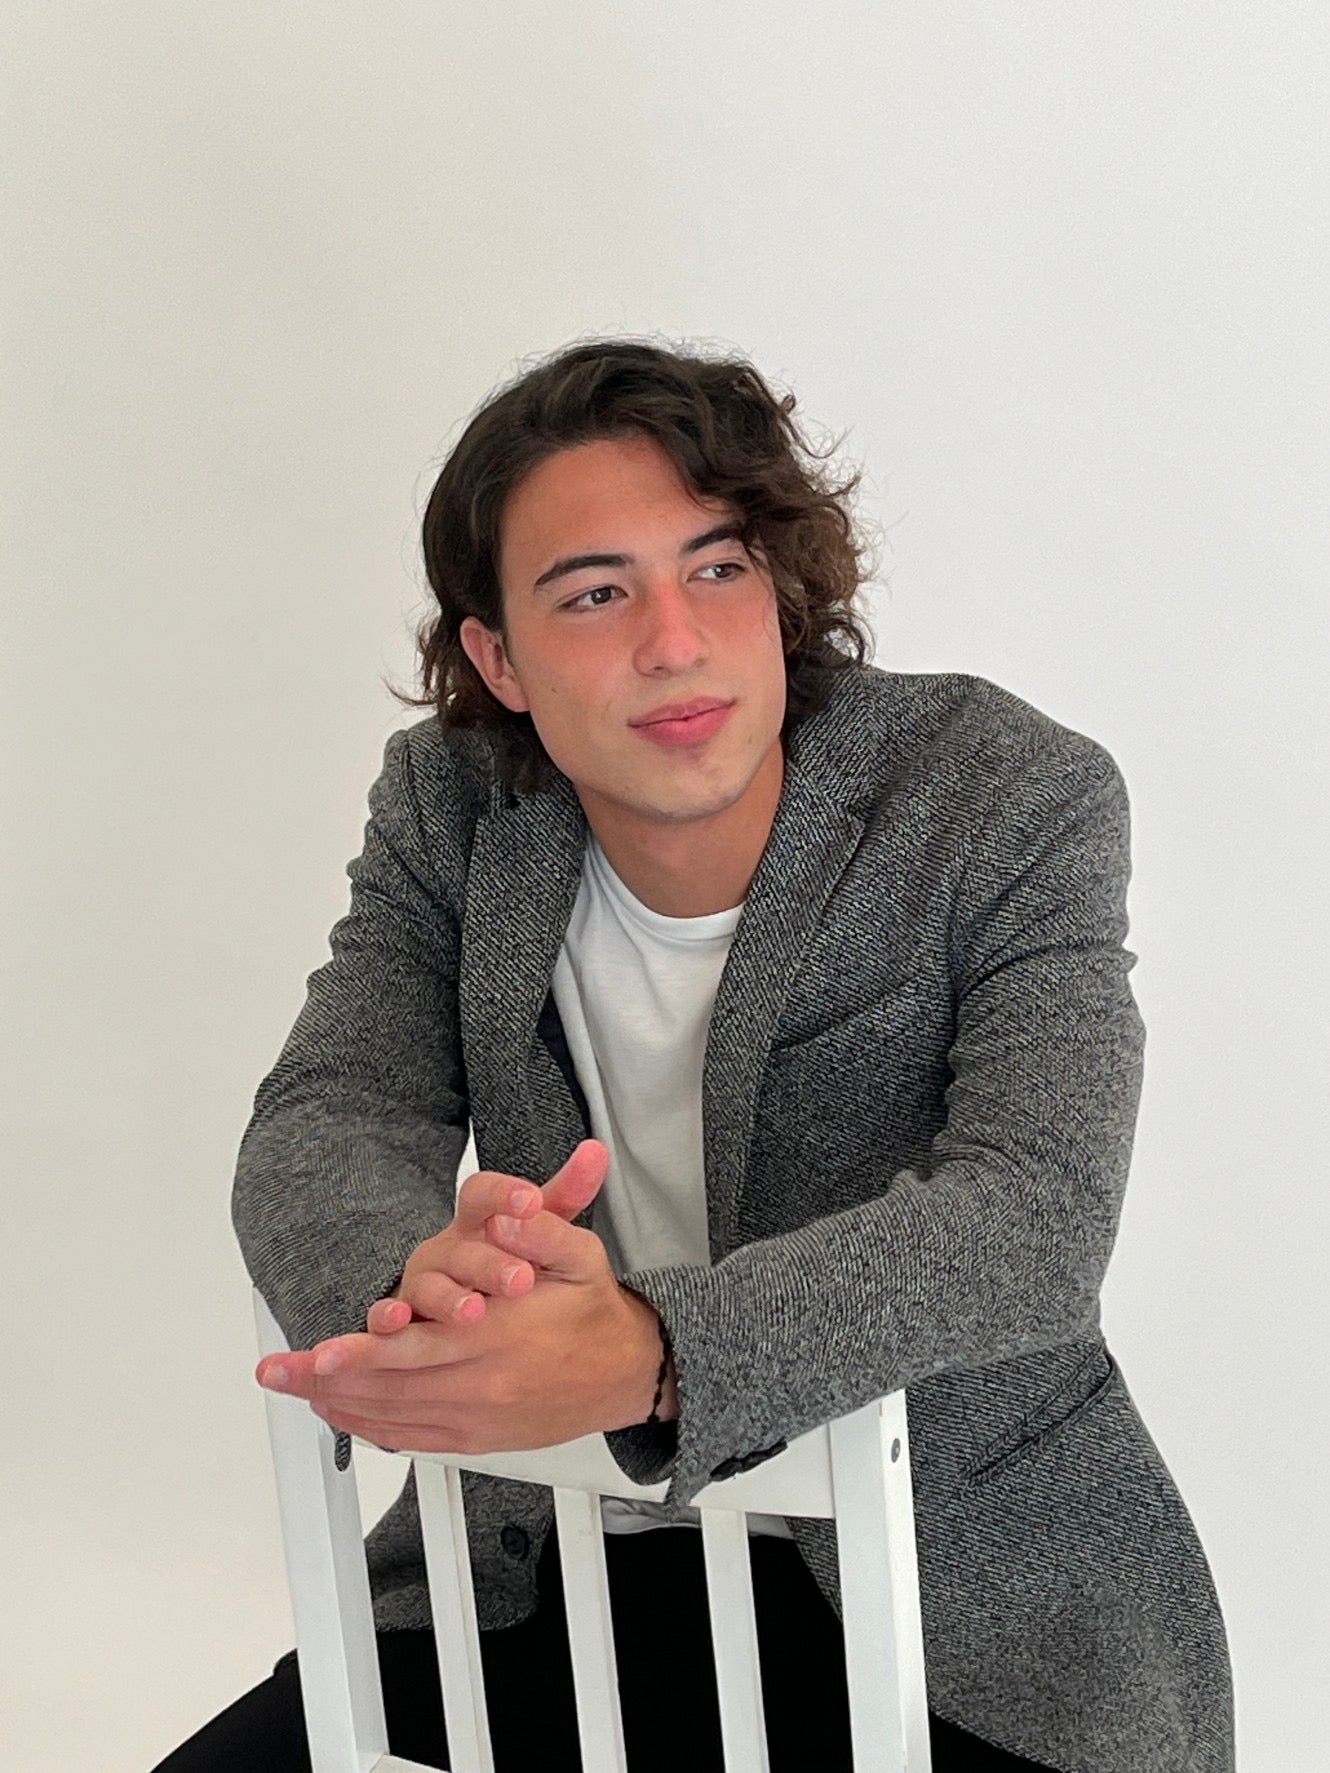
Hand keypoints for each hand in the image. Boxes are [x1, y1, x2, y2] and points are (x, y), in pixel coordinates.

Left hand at [254, 1145, 667, 1453]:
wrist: (628, 1373)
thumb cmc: (595, 1312)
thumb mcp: (581, 1254)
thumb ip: (542, 1227)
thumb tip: (507, 1212)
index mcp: (502, 1336)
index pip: (420, 1348)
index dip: (366, 1351)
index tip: (324, 1350)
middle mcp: (484, 1384)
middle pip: (391, 1387)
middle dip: (328, 1380)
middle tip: (278, 1372)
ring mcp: (478, 1417)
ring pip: (394, 1417)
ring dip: (340, 1404)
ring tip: (295, 1390)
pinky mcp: (478, 1438)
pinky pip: (414, 1439)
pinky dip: (373, 1428)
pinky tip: (345, 1414)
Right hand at [366, 1139, 610, 1335]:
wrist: (476, 1311)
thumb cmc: (508, 1259)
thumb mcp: (541, 1227)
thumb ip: (566, 1193)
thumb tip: (598, 1149)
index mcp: (479, 1220)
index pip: (483, 1194)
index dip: (504, 1194)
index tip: (531, 1201)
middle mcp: (446, 1248)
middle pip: (461, 1248)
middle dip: (489, 1263)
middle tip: (521, 1279)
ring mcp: (421, 1282)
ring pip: (427, 1284)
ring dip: (446, 1297)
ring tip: (474, 1311)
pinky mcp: (400, 1318)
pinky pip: (385, 1317)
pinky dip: (385, 1319)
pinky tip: (396, 1322)